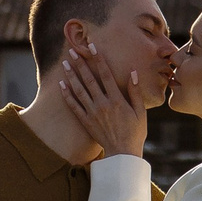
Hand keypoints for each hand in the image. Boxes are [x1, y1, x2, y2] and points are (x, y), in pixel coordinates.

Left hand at [59, 41, 146, 157]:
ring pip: (79, 90)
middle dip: (80, 64)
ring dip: (71, 76)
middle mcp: (103, 104)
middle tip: (72, 51)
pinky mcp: (85, 121)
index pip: (106, 74)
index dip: (98, 59)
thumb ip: (135, 92)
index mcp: (117, 100)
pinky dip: (67, 94)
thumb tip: (133, 72)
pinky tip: (61, 84)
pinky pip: (74, 106)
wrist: (123, 153)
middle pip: (89, 80)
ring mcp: (92, 113)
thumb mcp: (140, 112)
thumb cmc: (135, 132)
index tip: (92, 47)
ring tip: (65, 63)